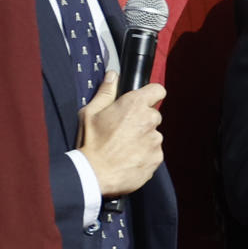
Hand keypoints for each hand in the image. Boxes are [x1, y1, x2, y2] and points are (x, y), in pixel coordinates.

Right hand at [78, 72, 164, 196]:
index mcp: (135, 104)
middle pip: (153, 115)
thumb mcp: (90, 113)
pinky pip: (154, 153)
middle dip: (142, 121)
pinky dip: (145, 155)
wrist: (93, 174)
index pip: (158, 90)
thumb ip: (106, 92)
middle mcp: (149, 120)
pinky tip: (129, 159)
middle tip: (123, 130)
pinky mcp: (157, 158)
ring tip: (123, 148)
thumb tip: (113, 75)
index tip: (143, 101)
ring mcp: (155, 140)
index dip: (150, 95)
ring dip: (144, 139)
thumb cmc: (90, 142)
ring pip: (154, 136)